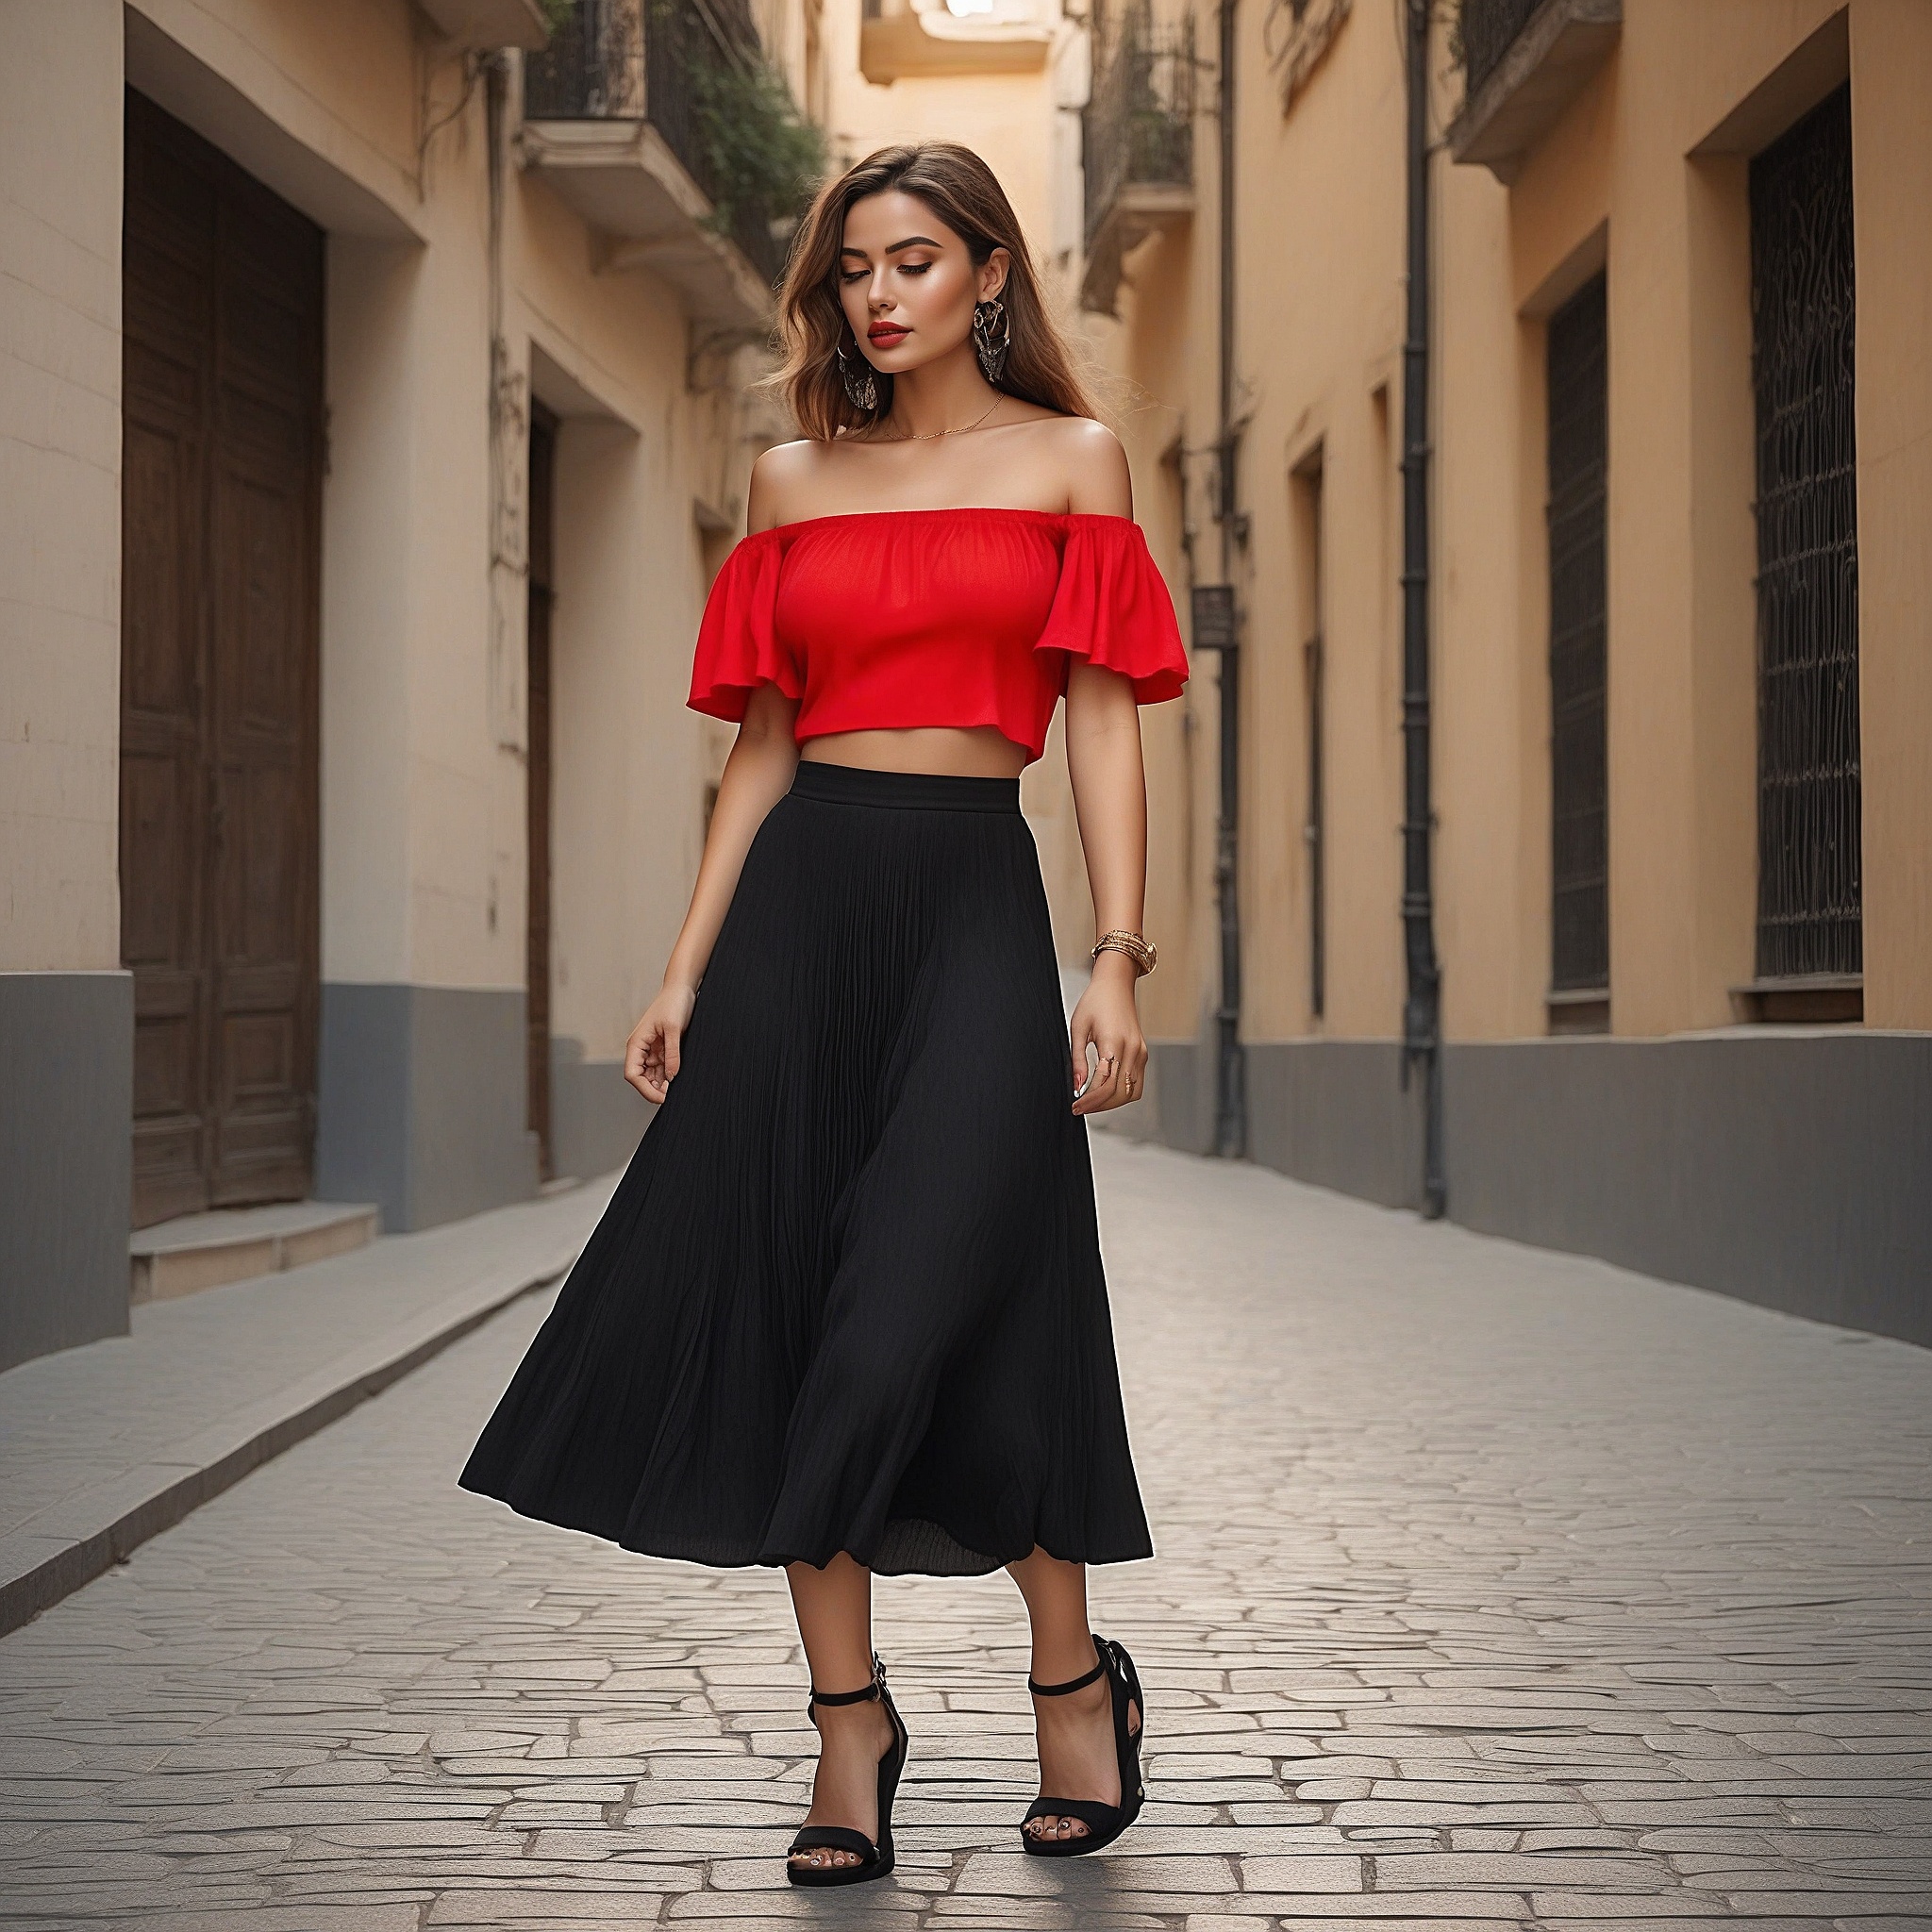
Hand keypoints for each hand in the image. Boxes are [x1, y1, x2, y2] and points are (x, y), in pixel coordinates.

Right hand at [624, 982, 696, 1102]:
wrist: (682, 989)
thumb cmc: (674, 1003)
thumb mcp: (673, 1029)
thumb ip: (672, 1054)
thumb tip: (671, 1077)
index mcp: (636, 1043)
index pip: (632, 1074)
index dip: (645, 1089)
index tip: (662, 1097)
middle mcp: (641, 1049)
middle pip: (641, 1078)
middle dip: (654, 1089)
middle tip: (672, 1096)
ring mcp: (651, 1050)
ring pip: (652, 1075)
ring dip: (662, 1084)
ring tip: (678, 1088)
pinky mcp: (662, 1049)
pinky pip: (662, 1068)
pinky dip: (669, 1075)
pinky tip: (678, 1079)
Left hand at [1069, 954, 1146, 1114]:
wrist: (1115, 986)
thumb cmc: (1094, 1003)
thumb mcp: (1078, 1029)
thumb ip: (1078, 1060)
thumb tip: (1077, 1087)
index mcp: (1114, 1042)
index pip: (1104, 1084)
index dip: (1089, 1100)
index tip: (1075, 1106)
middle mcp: (1132, 1050)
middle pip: (1118, 1093)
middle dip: (1098, 1105)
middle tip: (1080, 1108)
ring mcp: (1141, 1053)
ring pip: (1131, 1092)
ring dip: (1111, 1103)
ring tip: (1092, 1103)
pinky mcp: (1143, 1054)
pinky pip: (1136, 1084)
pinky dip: (1122, 1094)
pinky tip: (1106, 1092)